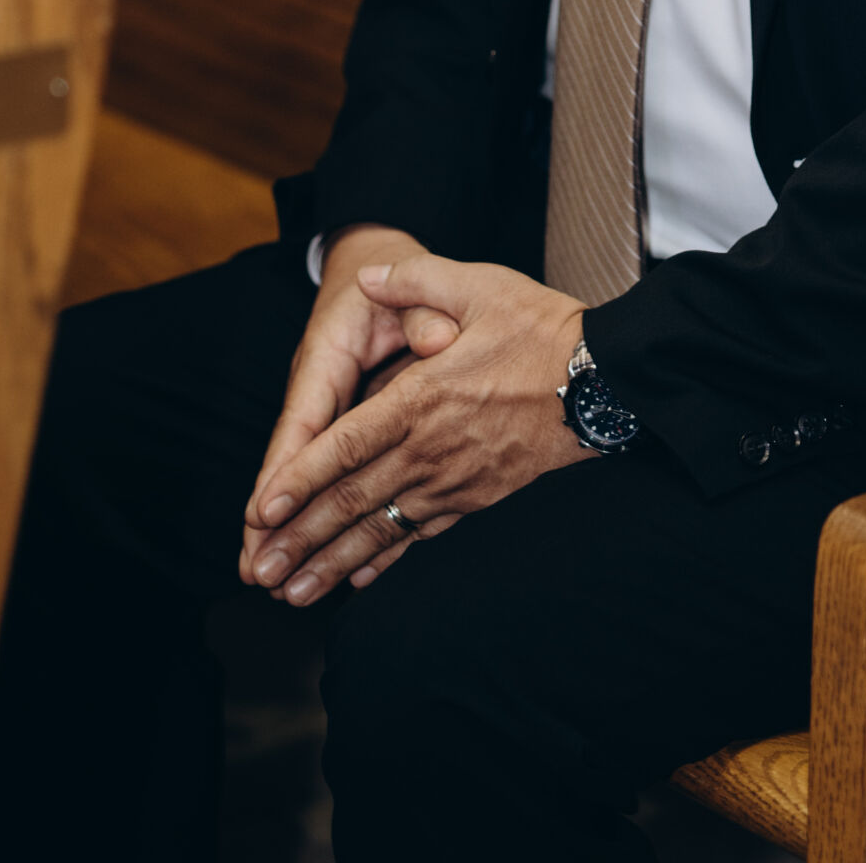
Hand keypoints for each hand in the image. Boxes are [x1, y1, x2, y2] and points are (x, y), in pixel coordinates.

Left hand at [246, 255, 588, 606]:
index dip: (301, 479)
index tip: (262, 510)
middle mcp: (431, 450)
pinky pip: (421, 537)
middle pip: (354, 500)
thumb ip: (418, 280)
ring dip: (332, 563)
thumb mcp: (481, 287)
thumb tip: (371, 274)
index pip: (348, 447)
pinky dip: (385, 561)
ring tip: (292, 592)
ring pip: (382, 529)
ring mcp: (455, 482)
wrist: (606, 383)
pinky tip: (358, 580)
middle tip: (259, 570)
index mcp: (422, 399)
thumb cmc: (543, 330)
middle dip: (301, 538)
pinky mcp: (478, 499)